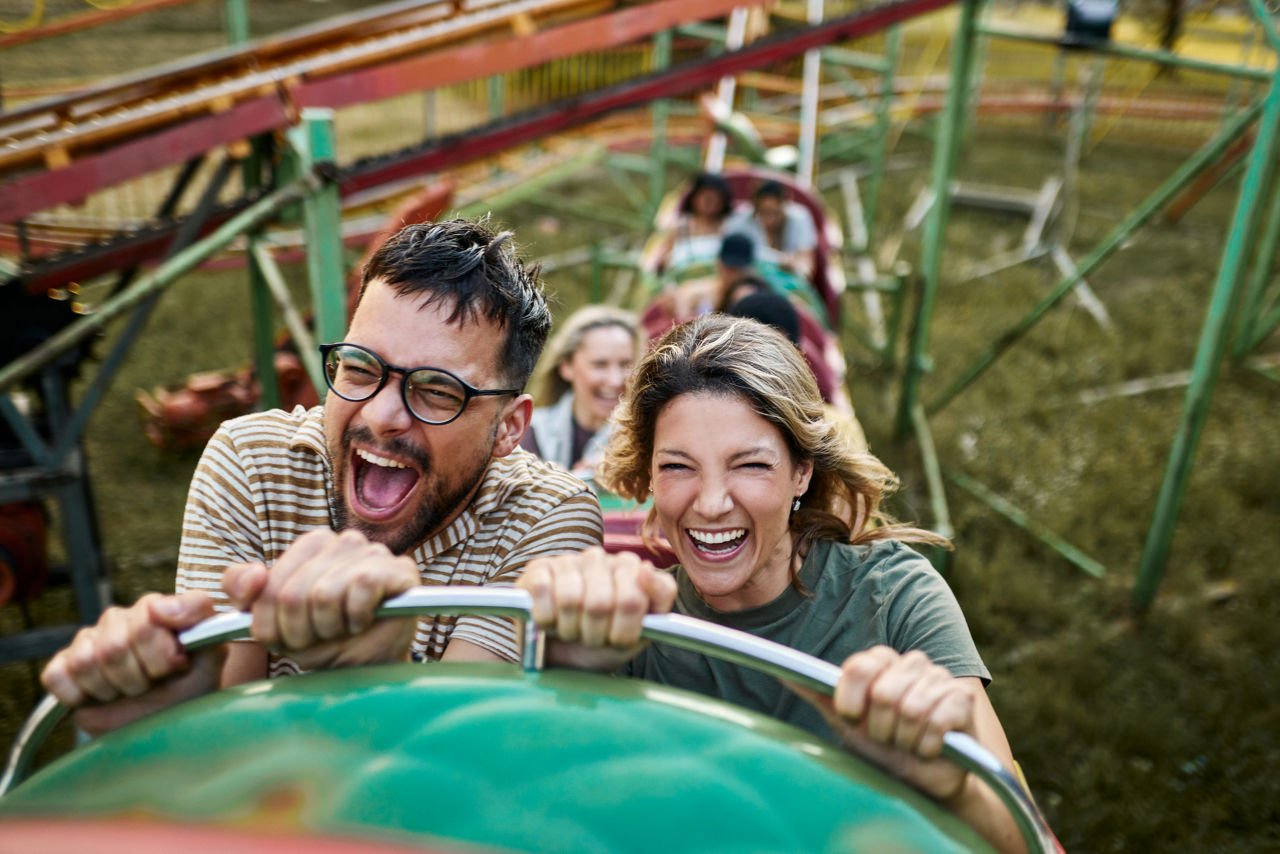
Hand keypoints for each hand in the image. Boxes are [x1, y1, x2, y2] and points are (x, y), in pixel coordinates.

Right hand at [40, 591, 222, 734]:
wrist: (168, 723)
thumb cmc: (191, 685)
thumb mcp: (212, 651)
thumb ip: (198, 616)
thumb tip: (159, 606)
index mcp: (155, 608)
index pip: (147, 619)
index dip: (161, 654)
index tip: (177, 666)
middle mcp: (121, 618)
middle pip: (113, 646)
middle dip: (138, 677)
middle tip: (153, 684)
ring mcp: (90, 640)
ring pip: (85, 662)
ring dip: (112, 688)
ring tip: (131, 691)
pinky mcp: (64, 666)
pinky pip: (57, 675)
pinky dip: (78, 695)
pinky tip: (99, 698)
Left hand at [223, 528, 419, 669]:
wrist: (364, 668)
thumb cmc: (320, 640)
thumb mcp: (269, 619)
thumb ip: (241, 588)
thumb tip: (253, 575)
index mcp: (312, 545)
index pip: (271, 584)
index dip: (271, 622)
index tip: (285, 639)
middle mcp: (344, 541)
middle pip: (294, 593)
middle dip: (300, 630)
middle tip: (318, 638)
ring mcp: (374, 551)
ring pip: (325, 594)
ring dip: (329, 627)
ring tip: (342, 631)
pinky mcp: (399, 569)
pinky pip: (361, 588)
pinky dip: (356, 617)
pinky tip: (363, 623)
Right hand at [517, 547, 676, 667]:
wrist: (564, 661)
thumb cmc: (605, 644)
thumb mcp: (643, 630)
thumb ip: (660, 596)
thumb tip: (645, 567)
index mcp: (631, 569)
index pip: (632, 599)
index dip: (623, 631)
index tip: (617, 639)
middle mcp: (601, 558)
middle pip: (600, 603)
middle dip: (594, 634)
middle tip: (591, 638)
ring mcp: (569, 560)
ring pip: (569, 598)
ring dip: (569, 629)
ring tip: (571, 631)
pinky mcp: (539, 568)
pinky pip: (543, 591)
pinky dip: (545, 619)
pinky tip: (549, 621)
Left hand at [797, 646, 976, 801]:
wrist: (924, 782)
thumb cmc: (882, 748)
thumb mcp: (845, 723)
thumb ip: (818, 694)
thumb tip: (782, 672)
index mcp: (882, 662)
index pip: (859, 666)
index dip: (851, 700)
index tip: (852, 719)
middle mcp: (911, 662)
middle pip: (883, 692)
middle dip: (880, 728)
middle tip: (887, 736)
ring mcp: (939, 677)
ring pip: (910, 709)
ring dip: (904, 739)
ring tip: (907, 743)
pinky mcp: (962, 698)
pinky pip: (936, 720)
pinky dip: (927, 745)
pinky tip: (929, 748)